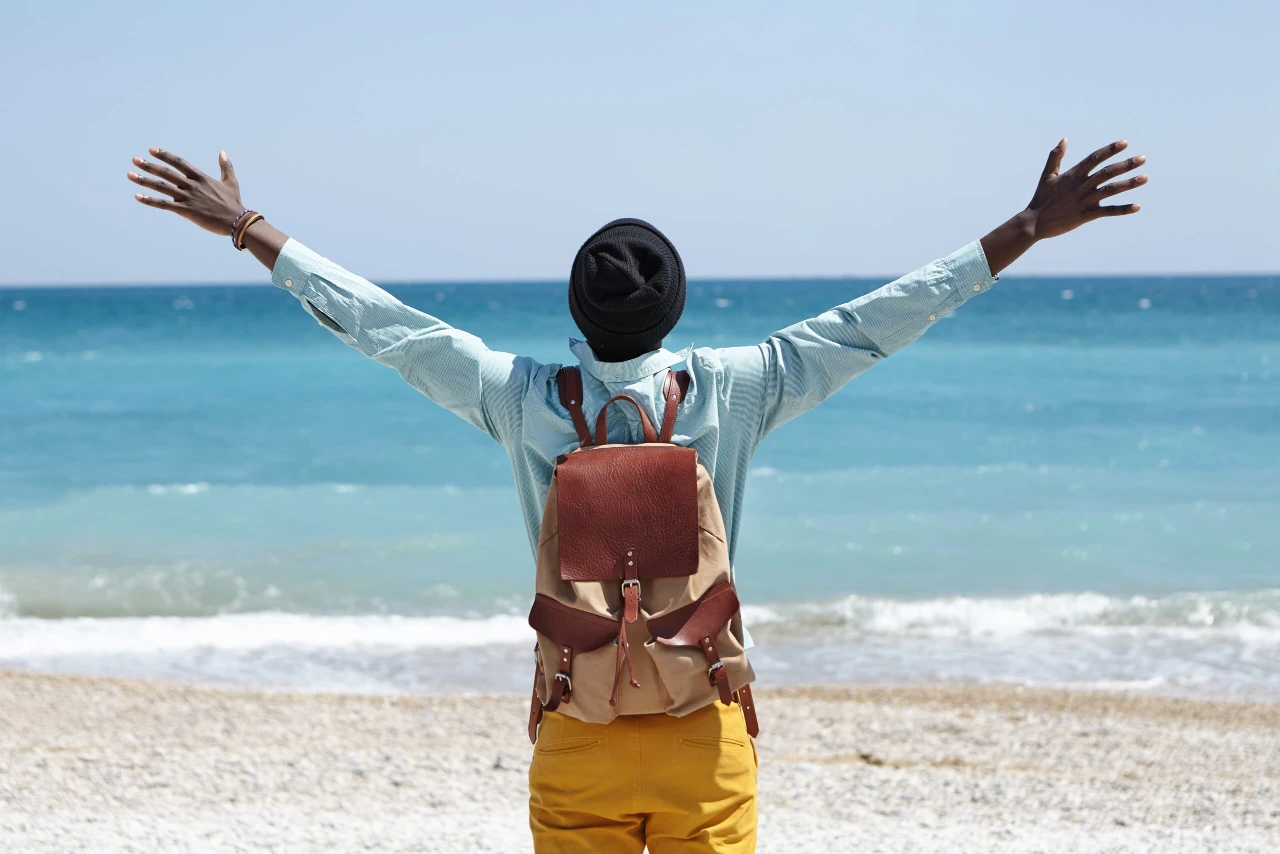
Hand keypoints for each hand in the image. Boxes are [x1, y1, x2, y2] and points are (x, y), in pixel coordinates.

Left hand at [128, 148, 244, 235]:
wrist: (237, 221)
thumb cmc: (234, 203)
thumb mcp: (231, 182)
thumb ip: (225, 166)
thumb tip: (223, 152)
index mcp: (201, 177)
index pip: (179, 163)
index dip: (165, 155)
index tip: (152, 150)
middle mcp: (192, 185)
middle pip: (166, 173)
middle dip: (149, 165)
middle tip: (135, 160)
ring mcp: (188, 198)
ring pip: (161, 187)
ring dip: (144, 180)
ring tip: (130, 175)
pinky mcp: (186, 211)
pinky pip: (164, 204)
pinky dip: (150, 200)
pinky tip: (137, 196)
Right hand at [979, 138, 1147, 274]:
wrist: (1033, 223)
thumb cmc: (1040, 198)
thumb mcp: (1047, 176)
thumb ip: (1055, 157)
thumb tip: (1064, 139)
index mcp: (1072, 175)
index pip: (1094, 158)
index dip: (1109, 150)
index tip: (1124, 143)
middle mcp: (1080, 186)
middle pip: (1106, 172)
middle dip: (1125, 165)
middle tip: (1142, 158)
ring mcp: (1084, 201)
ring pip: (1110, 190)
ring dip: (1128, 184)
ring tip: (1145, 178)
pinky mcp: (1085, 216)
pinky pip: (1107, 211)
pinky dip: (1122, 209)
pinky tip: (1137, 206)